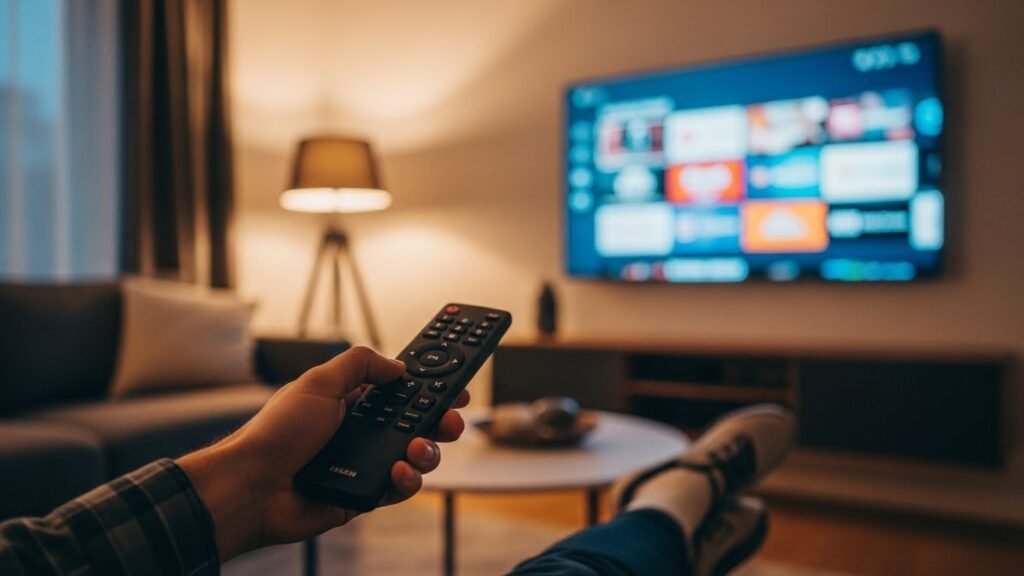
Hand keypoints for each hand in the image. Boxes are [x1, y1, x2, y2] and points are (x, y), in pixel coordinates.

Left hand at [177, 346, 469, 560]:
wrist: (252, 487)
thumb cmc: (276, 433)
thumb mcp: (318, 381)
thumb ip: (360, 365)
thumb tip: (398, 366)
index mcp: (352, 400)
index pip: (400, 390)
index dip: (430, 386)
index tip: (455, 385)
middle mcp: (362, 430)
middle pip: (417, 422)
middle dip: (441, 419)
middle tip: (452, 419)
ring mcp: (365, 462)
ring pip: (416, 456)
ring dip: (427, 451)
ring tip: (417, 448)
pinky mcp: (365, 494)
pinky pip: (400, 487)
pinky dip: (406, 480)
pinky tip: (397, 472)